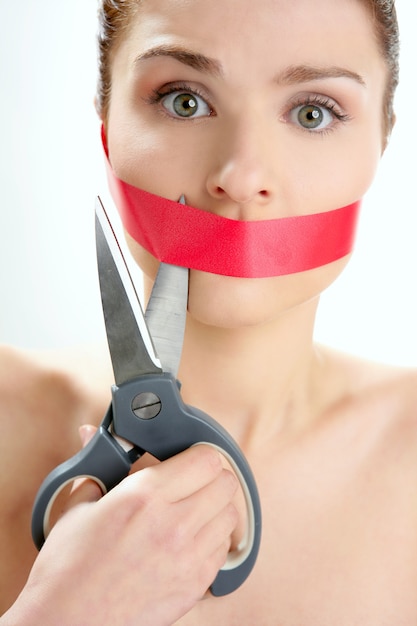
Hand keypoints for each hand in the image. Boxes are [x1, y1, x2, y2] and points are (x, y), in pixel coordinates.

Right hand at [2, 444, 237, 625]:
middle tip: (192, 482)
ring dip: (215, 508)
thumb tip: (90, 432)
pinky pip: (224, 549)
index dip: (199, 454)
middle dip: (211, 477)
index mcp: (145, 496)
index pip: (206, 458)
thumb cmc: (68, 567)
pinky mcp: (195, 585)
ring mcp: (189, 557)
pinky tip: (191, 540)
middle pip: (225, 483)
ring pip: (230, 514)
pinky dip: (214, 539)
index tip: (189, 458)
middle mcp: (174, 523)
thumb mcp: (78, 507)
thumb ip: (98, 466)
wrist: (67, 622)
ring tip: (192, 511)